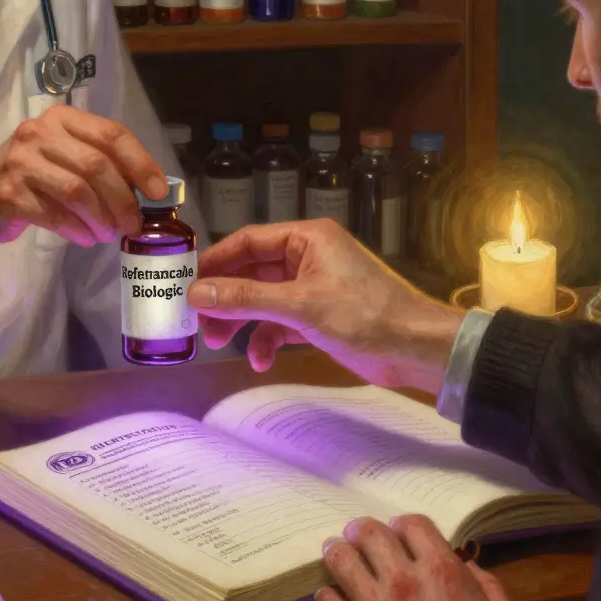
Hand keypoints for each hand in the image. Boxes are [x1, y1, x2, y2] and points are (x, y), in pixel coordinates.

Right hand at [0, 104, 167, 249]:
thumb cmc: (29, 177)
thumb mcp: (61, 156)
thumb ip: (98, 162)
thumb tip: (146, 190)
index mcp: (61, 119)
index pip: (112, 134)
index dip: (141, 164)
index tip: (158, 192)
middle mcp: (39, 133)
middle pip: (97, 165)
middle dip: (124, 200)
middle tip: (132, 225)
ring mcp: (21, 162)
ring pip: (78, 191)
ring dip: (102, 218)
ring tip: (108, 234)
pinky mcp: (10, 194)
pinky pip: (56, 215)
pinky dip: (78, 230)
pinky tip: (85, 238)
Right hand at [186, 219, 463, 392]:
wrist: (414, 349)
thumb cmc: (368, 315)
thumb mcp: (300, 305)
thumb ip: (246, 298)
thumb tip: (198, 294)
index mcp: (307, 239)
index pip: (248, 241)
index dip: (215, 261)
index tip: (186, 283)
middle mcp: (308, 257)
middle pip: (251, 272)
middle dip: (225, 298)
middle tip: (199, 321)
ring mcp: (313, 287)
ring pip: (262, 300)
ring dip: (241, 322)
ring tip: (220, 343)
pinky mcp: (318, 315)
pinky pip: (280, 323)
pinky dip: (267, 340)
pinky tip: (262, 360)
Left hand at [316, 516, 521, 600]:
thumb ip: (488, 585)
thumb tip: (468, 566)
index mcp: (442, 571)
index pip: (411, 523)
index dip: (403, 525)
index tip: (398, 533)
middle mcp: (403, 580)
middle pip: (368, 532)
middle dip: (362, 529)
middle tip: (358, 534)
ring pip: (339, 558)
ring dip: (338, 552)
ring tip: (337, 554)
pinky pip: (325, 600)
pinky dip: (328, 595)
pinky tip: (334, 598)